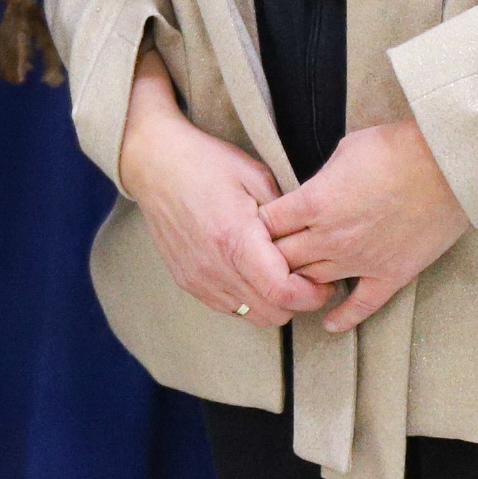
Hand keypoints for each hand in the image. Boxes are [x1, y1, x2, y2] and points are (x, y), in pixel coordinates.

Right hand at [115, 51, 323, 329]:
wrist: (154, 162)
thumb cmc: (206, 162)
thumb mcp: (256, 175)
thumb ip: (286, 216)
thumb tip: (316, 242)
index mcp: (234, 238)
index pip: (284, 292)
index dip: (313, 293)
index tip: (323, 280)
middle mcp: (213, 266)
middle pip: (273, 313)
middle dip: (298, 301)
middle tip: (307, 276)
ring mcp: (197, 277)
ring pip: (252, 317)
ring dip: (273, 303)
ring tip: (278, 274)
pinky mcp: (187, 281)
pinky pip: (229, 308)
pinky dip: (248, 300)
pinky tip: (251, 273)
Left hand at [263, 121, 469, 332]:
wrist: (446, 167)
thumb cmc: (395, 149)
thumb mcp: (343, 152)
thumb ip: (320, 180)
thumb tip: (311, 192)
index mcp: (313, 203)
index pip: (266, 225)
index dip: (257, 225)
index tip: (258, 225)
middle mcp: (330, 238)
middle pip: (281, 258)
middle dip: (270, 256)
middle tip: (267, 256)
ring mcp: (360, 261)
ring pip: (312, 282)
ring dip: (300, 281)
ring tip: (291, 282)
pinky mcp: (390, 275)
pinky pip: (361, 306)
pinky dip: (342, 317)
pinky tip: (329, 323)